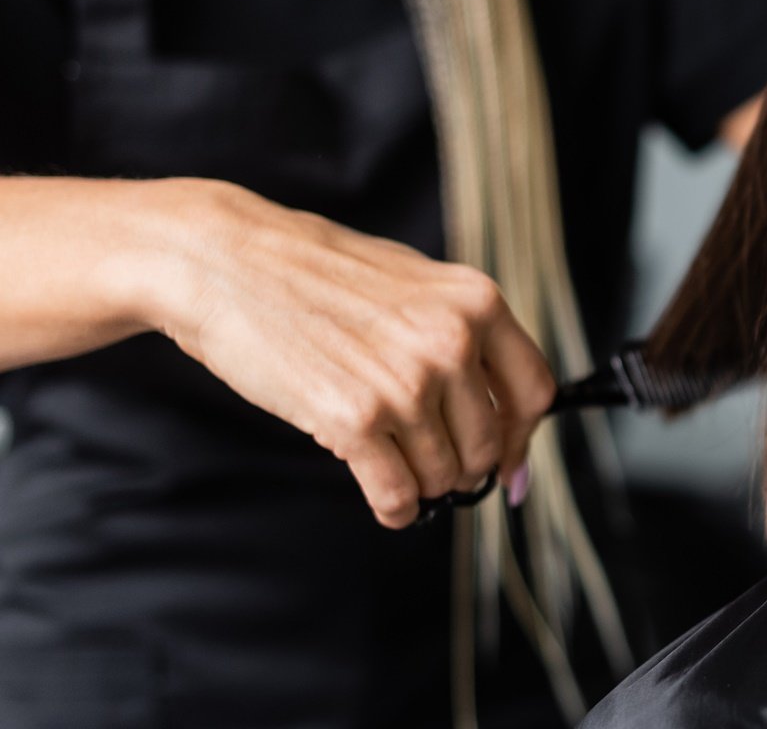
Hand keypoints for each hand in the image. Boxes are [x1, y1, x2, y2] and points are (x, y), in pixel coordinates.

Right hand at [149, 179, 553, 527]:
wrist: (227, 262)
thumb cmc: (315, 274)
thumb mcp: (414, 284)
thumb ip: (463, 335)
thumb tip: (502, 407)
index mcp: (477, 303)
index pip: (535, 393)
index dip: (521, 439)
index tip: (508, 462)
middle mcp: (451, 342)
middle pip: (485, 445)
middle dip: (461, 467)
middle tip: (431, 465)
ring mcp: (406, 383)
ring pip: (442, 475)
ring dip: (421, 484)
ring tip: (391, 463)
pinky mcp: (354, 419)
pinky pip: (397, 494)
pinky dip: (395, 509)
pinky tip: (386, 502)